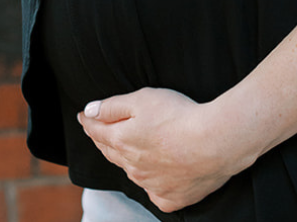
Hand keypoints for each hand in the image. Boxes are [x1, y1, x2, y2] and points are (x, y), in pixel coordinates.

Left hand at [77, 88, 254, 212]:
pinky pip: (157, 192)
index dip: (89, 121)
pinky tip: (157, 176)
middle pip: (112, 153)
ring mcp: (152, 186)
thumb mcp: (142, 99)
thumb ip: (113, 106)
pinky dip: (153, 184)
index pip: (97, 131)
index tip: (83, 116)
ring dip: (128, 160)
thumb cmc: (179, 116)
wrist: (214, 142)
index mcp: (122, 142)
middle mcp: (133, 168)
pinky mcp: (171, 198)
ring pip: (133, 172)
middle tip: (97, 131)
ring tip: (127, 149)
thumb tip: (89, 112)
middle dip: (103, 140)